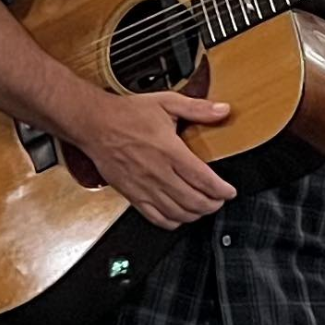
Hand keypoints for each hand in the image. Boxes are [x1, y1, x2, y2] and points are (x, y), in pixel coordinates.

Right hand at [72, 89, 237, 229]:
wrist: (94, 124)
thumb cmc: (127, 114)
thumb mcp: (166, 102)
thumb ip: (197, 108)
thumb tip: (222, 110)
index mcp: (170, 151)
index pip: (204, 179)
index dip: (222, 190)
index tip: (229, 191)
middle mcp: (158, 173)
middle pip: (194, 201)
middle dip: (213, 205)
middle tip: (219, 200)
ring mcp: (144, 187)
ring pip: (177, 213)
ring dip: (195, 215)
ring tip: (202, 208)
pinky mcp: (132, 195)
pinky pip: (155, 217)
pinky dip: (172, 222)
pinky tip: (178, 216)